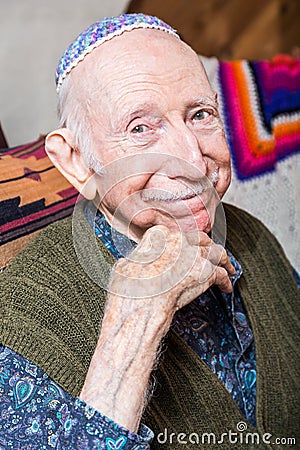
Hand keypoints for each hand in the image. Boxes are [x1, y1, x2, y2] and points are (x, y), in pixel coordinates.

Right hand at [80, 225, 234, 432]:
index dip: (187, 242)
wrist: (138, 309)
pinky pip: (221, 274)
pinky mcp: (205, 272)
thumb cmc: (127, 294)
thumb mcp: (123, 269)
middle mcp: (177, 240)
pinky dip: (226, 281)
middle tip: (214, 255)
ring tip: (228, 268)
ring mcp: (193, 254)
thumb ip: (134, 261)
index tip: (191, 248)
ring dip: (223, 261)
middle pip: (201, 240)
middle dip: (208, 247)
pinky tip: (227, 287)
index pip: (179, 234)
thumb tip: (128, 263)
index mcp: (158, 235)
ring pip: (216, 253)